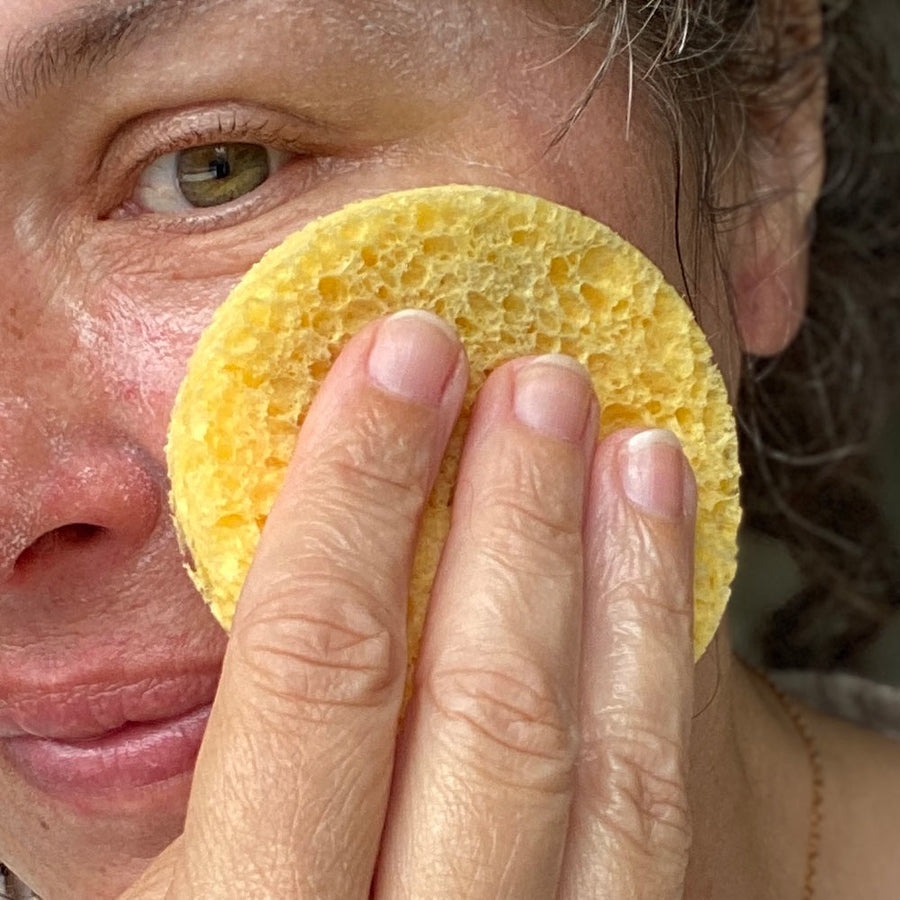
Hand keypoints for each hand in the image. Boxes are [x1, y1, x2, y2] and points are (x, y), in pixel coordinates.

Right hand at [123, 310, 696, 898]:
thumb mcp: (157, 883)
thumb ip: (228, 749)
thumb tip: (298, 550)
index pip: (314, 667)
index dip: (356, 490)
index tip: (400, 358)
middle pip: (484, 710)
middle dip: (512, 518)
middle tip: (537, 379)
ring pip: (605, 772)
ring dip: (622, 582)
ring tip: (633, 445)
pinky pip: (655, 824)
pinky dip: (662, 683)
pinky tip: (661, 574)